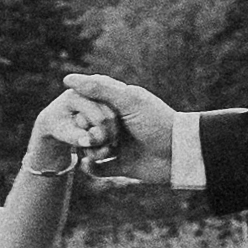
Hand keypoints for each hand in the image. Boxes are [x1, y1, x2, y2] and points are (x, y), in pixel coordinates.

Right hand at [49, 72, 181, 185]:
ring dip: (89, 150)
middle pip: (85, 127)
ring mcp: (118, 145)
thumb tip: (67, 78)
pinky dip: (90, 167)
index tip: (88, 117)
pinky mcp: (121, 165)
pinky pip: (97, 168)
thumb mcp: (128, 101)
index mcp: (118, 104)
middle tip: (98, 137)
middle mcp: (116, 123)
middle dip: (86, 133)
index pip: (87, 103)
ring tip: (102, 152)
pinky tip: (89, 164)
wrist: (179, 154)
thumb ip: (99, 89)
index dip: (84, 111)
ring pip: (89, 147)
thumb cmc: (156, 122)